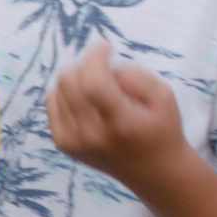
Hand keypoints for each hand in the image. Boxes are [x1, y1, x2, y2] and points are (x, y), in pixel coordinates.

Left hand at [46, 43, 186, 186]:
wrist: (153, 171)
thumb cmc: (161, 128)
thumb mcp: (164, 97)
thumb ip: (136, 76)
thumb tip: (106, 65)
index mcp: (119, 124)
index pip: (94, 84)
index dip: (95, 57)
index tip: (105, 45)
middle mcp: (91, 135)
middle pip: (69, 83)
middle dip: (84, 62)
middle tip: (102, 63)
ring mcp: (73, 141)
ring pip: (57, 90)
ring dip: (75, 77)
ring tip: (99, 83)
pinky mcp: (63, 143)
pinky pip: (52, 103)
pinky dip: (65, 92)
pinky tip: (85, 96)